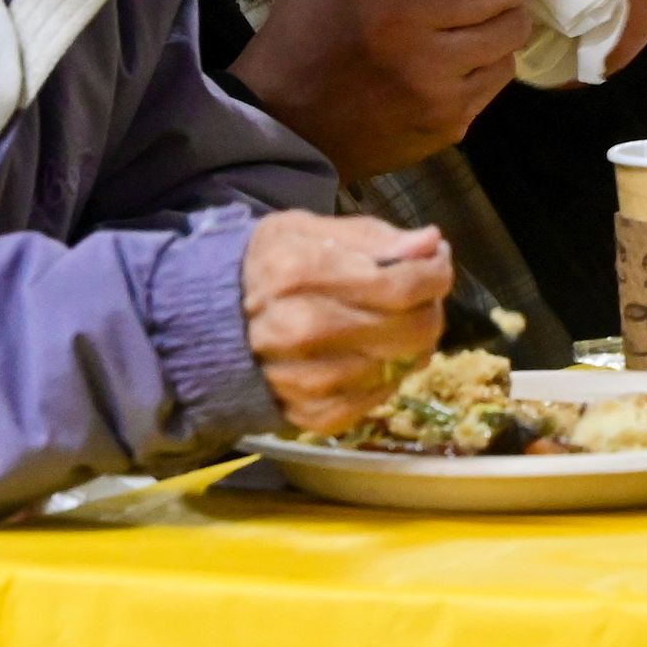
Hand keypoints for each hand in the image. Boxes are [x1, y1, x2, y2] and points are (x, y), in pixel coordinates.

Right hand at [229, 0, 554, 180]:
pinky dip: (490, 58)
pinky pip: (502, 71)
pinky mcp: (448, 117)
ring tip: (472, 18)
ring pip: (514, 26)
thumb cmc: (316, 25)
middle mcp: (406, 16)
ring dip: (502, 16)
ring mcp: (430, 74)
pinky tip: (458, 58)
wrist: (283, 120)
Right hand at [238, 212, 451, 433]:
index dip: (435, 272)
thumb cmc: (269, 267)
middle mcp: (300, 330)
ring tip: (394, 321)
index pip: (400, 285)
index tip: (437, 261)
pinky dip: (388, 375)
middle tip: (419, 292)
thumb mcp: (311, 230)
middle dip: (429, 306)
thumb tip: (430, 244)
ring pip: (399, 366)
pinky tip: (374, 353)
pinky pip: (376, 398)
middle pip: (409, 329)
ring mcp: (304, 379)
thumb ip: (374, 237)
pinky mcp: (309, 415)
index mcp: (300, 274)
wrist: (209, 326)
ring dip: (413, 342)